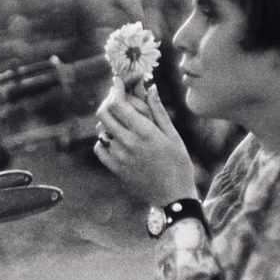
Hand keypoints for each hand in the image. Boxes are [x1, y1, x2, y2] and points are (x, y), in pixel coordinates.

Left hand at [94, 77, 197, 205]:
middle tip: (116, 98)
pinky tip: (115, 139)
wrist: (173, 197)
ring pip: (102, 130)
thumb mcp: (173, 136)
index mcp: (145, 132)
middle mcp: (129, 143)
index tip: (117, 81)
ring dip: (108, 121)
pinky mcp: (115, 169)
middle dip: (108, 101)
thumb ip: (158, 111)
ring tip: (120, 120)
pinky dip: (103, 140)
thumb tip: (150, 87)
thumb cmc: (179, 164)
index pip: (119, 104)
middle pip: (104, 113)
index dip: (116, 89)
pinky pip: (100, 148)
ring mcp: (120, 157)